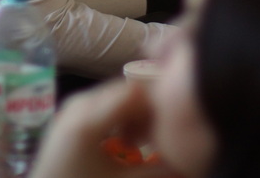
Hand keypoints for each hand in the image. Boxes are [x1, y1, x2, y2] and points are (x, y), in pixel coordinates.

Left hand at [29, 81, 179, 177]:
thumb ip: (159, 170)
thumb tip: (191, 160)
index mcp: (88, 116)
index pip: (136, 90)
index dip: (160, 103)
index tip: (173, 125)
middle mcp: (79, 102)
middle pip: (127, 90)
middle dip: (148, 111)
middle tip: (159, 138)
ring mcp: (71, 107)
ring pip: (116, 97)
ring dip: (134, 115)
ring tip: (141, 144)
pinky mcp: (69, 115)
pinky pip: (102, 105)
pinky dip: (119, 118)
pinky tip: (123, 143)